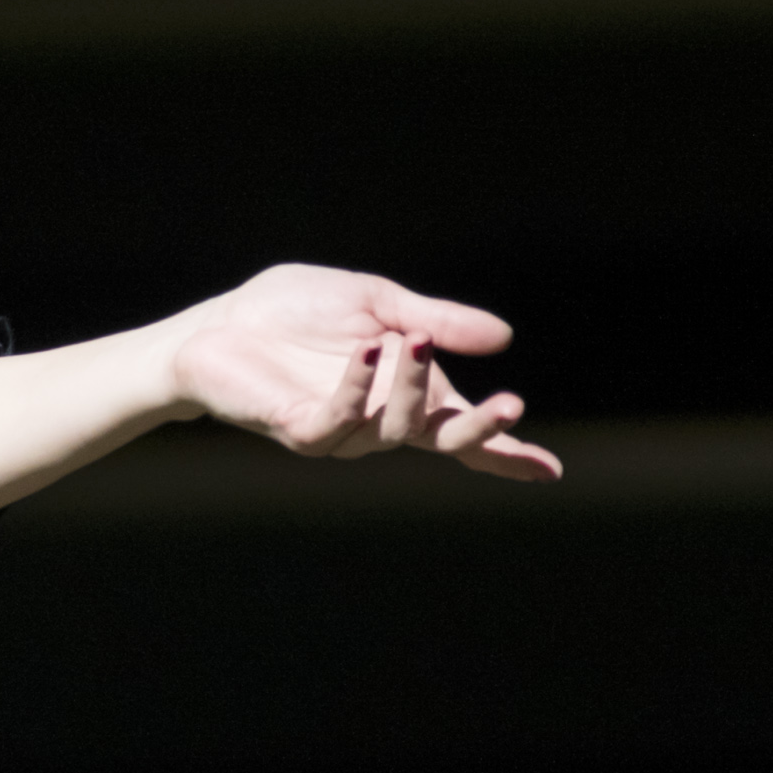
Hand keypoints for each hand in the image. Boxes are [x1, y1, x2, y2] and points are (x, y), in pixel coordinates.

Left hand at [163, 265, 562, 481]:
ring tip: (416, 342)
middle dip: (480, 431)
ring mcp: (340, 431)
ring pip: (395, 428)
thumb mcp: (378, 303)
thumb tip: (505, 337)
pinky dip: (358, 386)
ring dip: (413, 387)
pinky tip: (369, 351)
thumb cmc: (294, 314)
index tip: (552, 469)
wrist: (220, 322)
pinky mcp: (298, 428)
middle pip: (442, 441)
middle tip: (511, 406)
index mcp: (406, 394)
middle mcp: (378, 422)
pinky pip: (338, 419)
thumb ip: (437, 320)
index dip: (505, 453)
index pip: (461, 432)